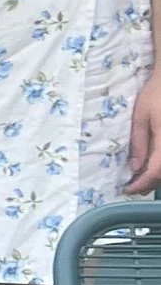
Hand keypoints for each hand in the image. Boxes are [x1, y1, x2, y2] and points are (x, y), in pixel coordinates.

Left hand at [126, 67, 160, 194]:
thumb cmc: (156, 94)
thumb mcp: (141, 117)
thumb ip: (139, 143)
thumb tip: (134, 168)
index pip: (156, 172)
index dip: (142, 184)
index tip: (127, 190)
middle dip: (149, 183)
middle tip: (132, 186)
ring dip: (157, 176)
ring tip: (140, 177)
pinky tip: (152, 164)